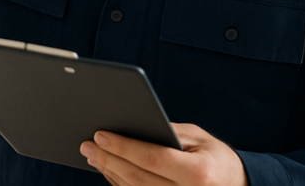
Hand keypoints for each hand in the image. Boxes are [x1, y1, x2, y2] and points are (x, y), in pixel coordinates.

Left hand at [80, 124, 247, 185]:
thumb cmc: (217, 159)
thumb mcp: (199, 139)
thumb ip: (168, 133)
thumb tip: (132, 125)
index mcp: (198, 173)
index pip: (152, 158)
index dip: (123, 147)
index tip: (100, 135)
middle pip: (138, 178)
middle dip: (109, 159)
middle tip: (87, 145)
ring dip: (110, 173)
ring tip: (94, 156)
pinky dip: (121, 185)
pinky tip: (110, 172)